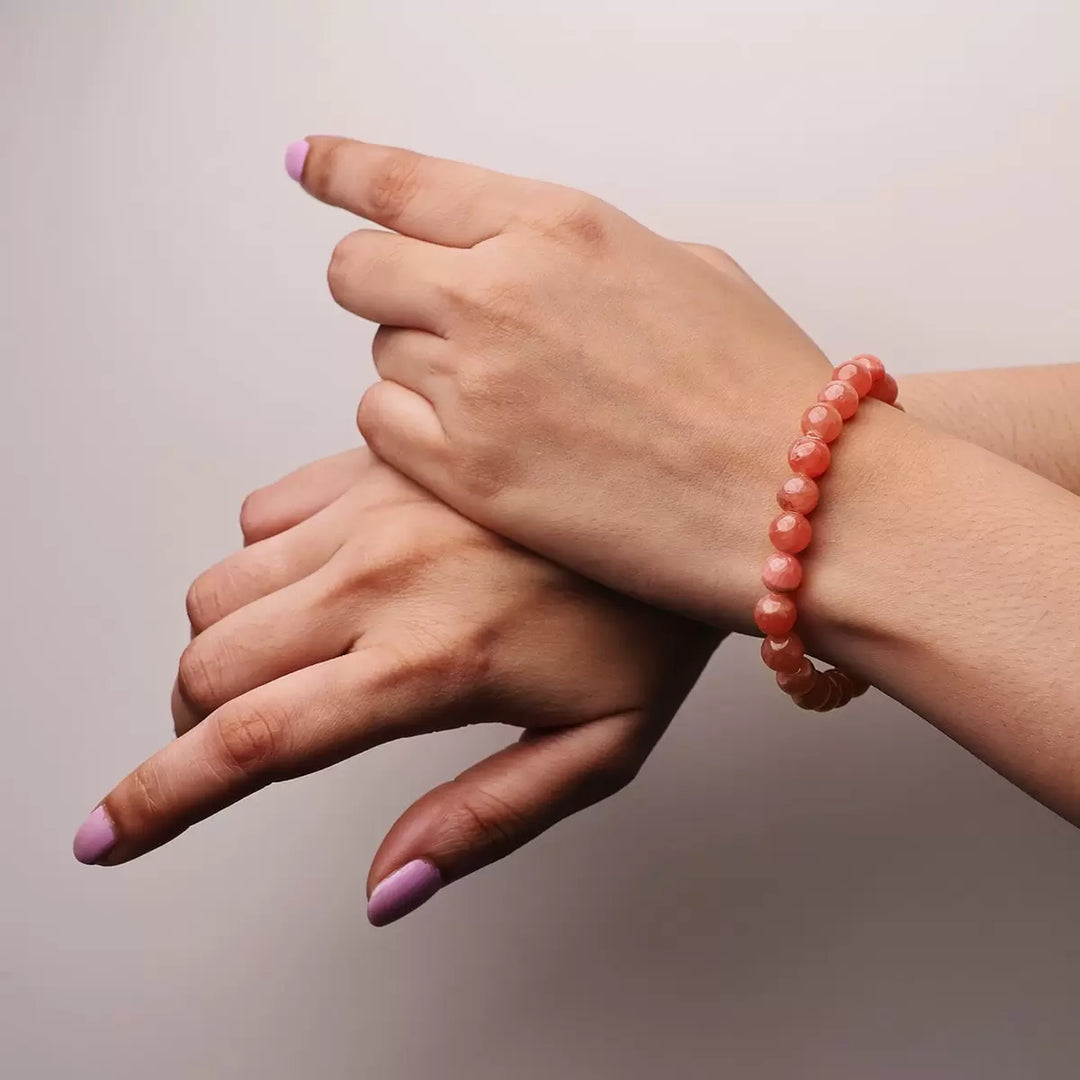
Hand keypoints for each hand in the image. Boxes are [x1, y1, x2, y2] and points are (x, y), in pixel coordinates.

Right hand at [74, 449, 718, 924]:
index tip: (109, 831)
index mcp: (430, 662)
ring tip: (284, 667)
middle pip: (210, 664)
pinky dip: (263, 563)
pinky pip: (265, 513)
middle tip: (234, 745)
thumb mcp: (597, 748)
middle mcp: (383, 579)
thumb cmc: (655, 621)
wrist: (698, 498)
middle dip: (195, 725)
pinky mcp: (382, 462)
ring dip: (225, 645)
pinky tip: (322, 583)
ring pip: (222, 587)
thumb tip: (388, 884)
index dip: (162, 800)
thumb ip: (482, 822)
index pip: (255, 743)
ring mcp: (376, 508)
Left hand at [287, 136, 855, 628]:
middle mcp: (500, 291)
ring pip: (378, 357)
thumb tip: (531, 258)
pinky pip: (382, 431)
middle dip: (386, 290)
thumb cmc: (764, 392)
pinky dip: (414, 437)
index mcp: (558, 224)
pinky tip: (483, 451)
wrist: (797, 499)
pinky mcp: (466, 472)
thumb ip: (586, 254)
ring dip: (420, 374)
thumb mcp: (687, 272)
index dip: (341, 170)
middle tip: (434, 322)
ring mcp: (476, 384)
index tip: (310, 164)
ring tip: (506, 406)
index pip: (401, 180)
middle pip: (360, 272)